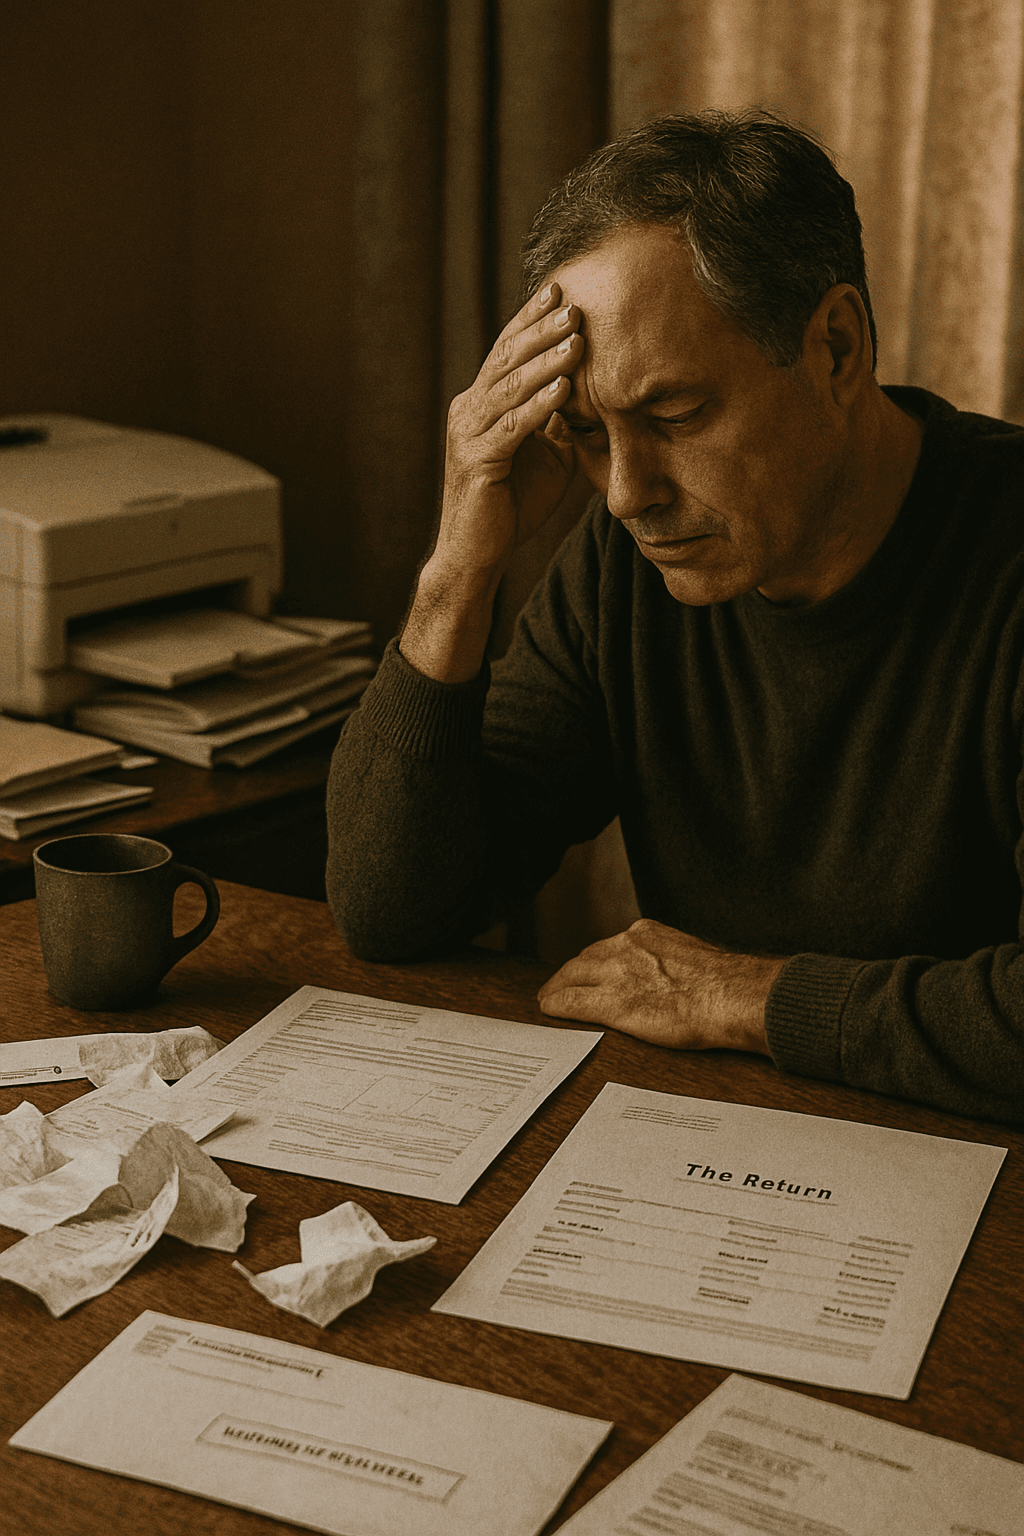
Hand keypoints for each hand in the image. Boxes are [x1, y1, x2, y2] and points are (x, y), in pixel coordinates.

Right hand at [401, 284, 584, 681]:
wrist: (476, 554)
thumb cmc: (509, 507)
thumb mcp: (545, 457)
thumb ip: (559, 424)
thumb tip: (590, 396)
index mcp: (482, 405)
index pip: (508, 353)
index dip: (531, 321)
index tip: (559, 290)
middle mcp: (469, 411)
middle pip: (506, 359)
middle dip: (540, 328)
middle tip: (572, 300)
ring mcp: (468, 434)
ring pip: (510, 387)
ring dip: (544, 360)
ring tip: (575, 335)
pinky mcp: (476, 462)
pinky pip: (512, 427)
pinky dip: (538, 405)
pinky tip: (564, 388)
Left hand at [537, 919, 785, 1054]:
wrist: (730, 997)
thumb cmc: (724, 984)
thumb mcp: (692, 956)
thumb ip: (670, 960)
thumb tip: (671, 975)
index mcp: (646, 934)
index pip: (609, 945)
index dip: (594, 960)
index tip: (590, 969)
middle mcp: (626, 947)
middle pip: (585, 958)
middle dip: (571, 971)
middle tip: (559, 983)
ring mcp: (616, 973)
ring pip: (572, 976)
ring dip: (557, 987)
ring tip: (549, 997)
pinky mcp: (612, 1002)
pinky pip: (572, 1001)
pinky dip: (556, 1004)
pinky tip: (549, 1008)